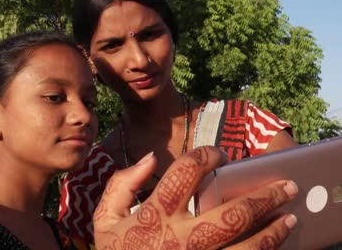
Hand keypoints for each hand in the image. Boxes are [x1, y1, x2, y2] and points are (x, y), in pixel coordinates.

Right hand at [94, 146, 297, 248]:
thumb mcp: (104, 218)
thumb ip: (121, 184)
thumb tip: (151, 159)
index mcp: (155, 214)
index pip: (187, 172)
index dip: (208, 155)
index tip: (220, 155)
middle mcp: (180, 238)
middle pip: (232, 213)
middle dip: (265, 196)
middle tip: (287, 185)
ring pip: (247, 246)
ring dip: (274, 230)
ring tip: (291, 216)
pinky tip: (274, 245)